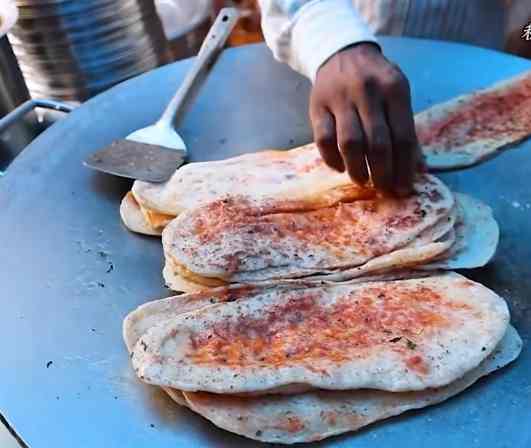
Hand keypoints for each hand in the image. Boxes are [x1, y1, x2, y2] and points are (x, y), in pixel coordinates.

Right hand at [310, 43, 420, 194]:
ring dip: (358, 169)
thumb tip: (418, 169)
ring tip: (363, 181)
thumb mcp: (397, 93)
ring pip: (350, 143)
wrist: (342, 52)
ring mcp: (340, 99)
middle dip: (383, 173)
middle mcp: (367, 92)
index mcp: (394, 88)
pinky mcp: (317, 106)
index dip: (405, 167)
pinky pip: (323, 140)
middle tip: (384, 189)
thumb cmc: (375, 79)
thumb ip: (406, 128)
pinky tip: (340, 167)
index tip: (404, 188)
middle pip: (377, 143)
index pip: (403, 136)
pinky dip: (332, 159)